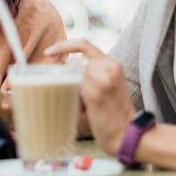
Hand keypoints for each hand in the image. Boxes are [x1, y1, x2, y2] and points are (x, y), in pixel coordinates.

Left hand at [44, 39, 136, 155]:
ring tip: (83, 104)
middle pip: (73, 61)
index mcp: (112, 63)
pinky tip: (82, 108)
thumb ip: (93, 71)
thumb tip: (67, 67)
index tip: (48, 52)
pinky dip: (71, 96)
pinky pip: (71, 85)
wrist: (126, 132)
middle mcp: (109, 67)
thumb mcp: (108, 83)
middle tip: (73, 93)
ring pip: (70, 73)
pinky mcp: (94, 93)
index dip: (62, 45)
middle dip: (66, 75)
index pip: (83, 43)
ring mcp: (102, 79)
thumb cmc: (113, 111)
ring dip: (70, 87)